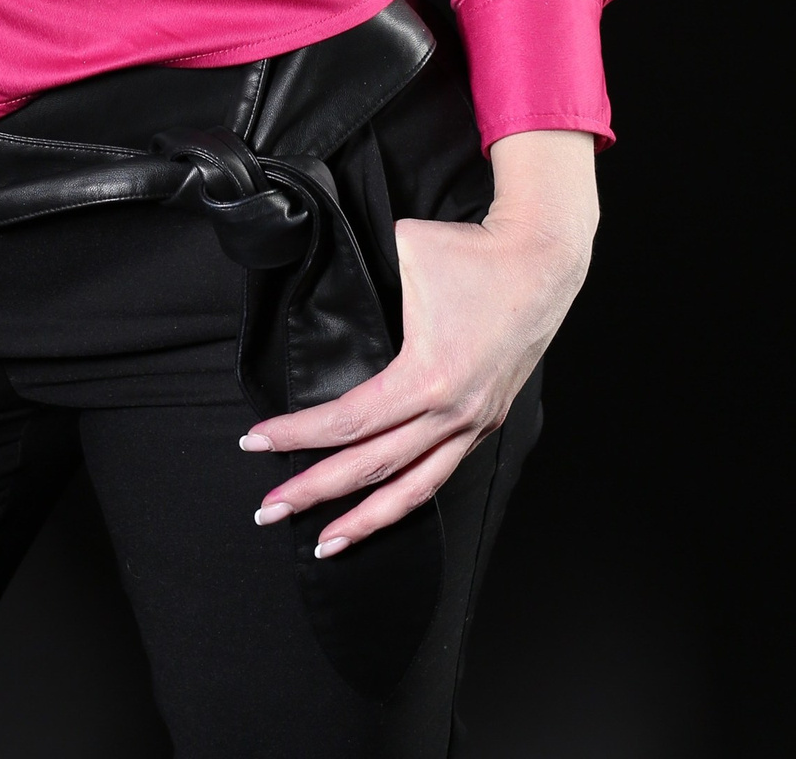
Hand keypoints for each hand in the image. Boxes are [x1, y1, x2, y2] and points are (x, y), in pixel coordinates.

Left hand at [239, 129, 598, 554]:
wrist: (541, 261)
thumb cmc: (472, 253)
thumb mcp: (405, 253)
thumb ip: (366, 278)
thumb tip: (326, 285)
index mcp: (428, 377)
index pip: (348, 421)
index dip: (297, 435)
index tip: (255, 442)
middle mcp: (451, 413)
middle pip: (371, 468)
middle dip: (314, 492)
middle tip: (267, 510)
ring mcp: (472, 424)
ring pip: (411, 490)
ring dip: (363, 520)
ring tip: (323, 541)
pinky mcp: (484, 422)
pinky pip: (439, 473)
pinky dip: (405, 498)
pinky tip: (379, 510)